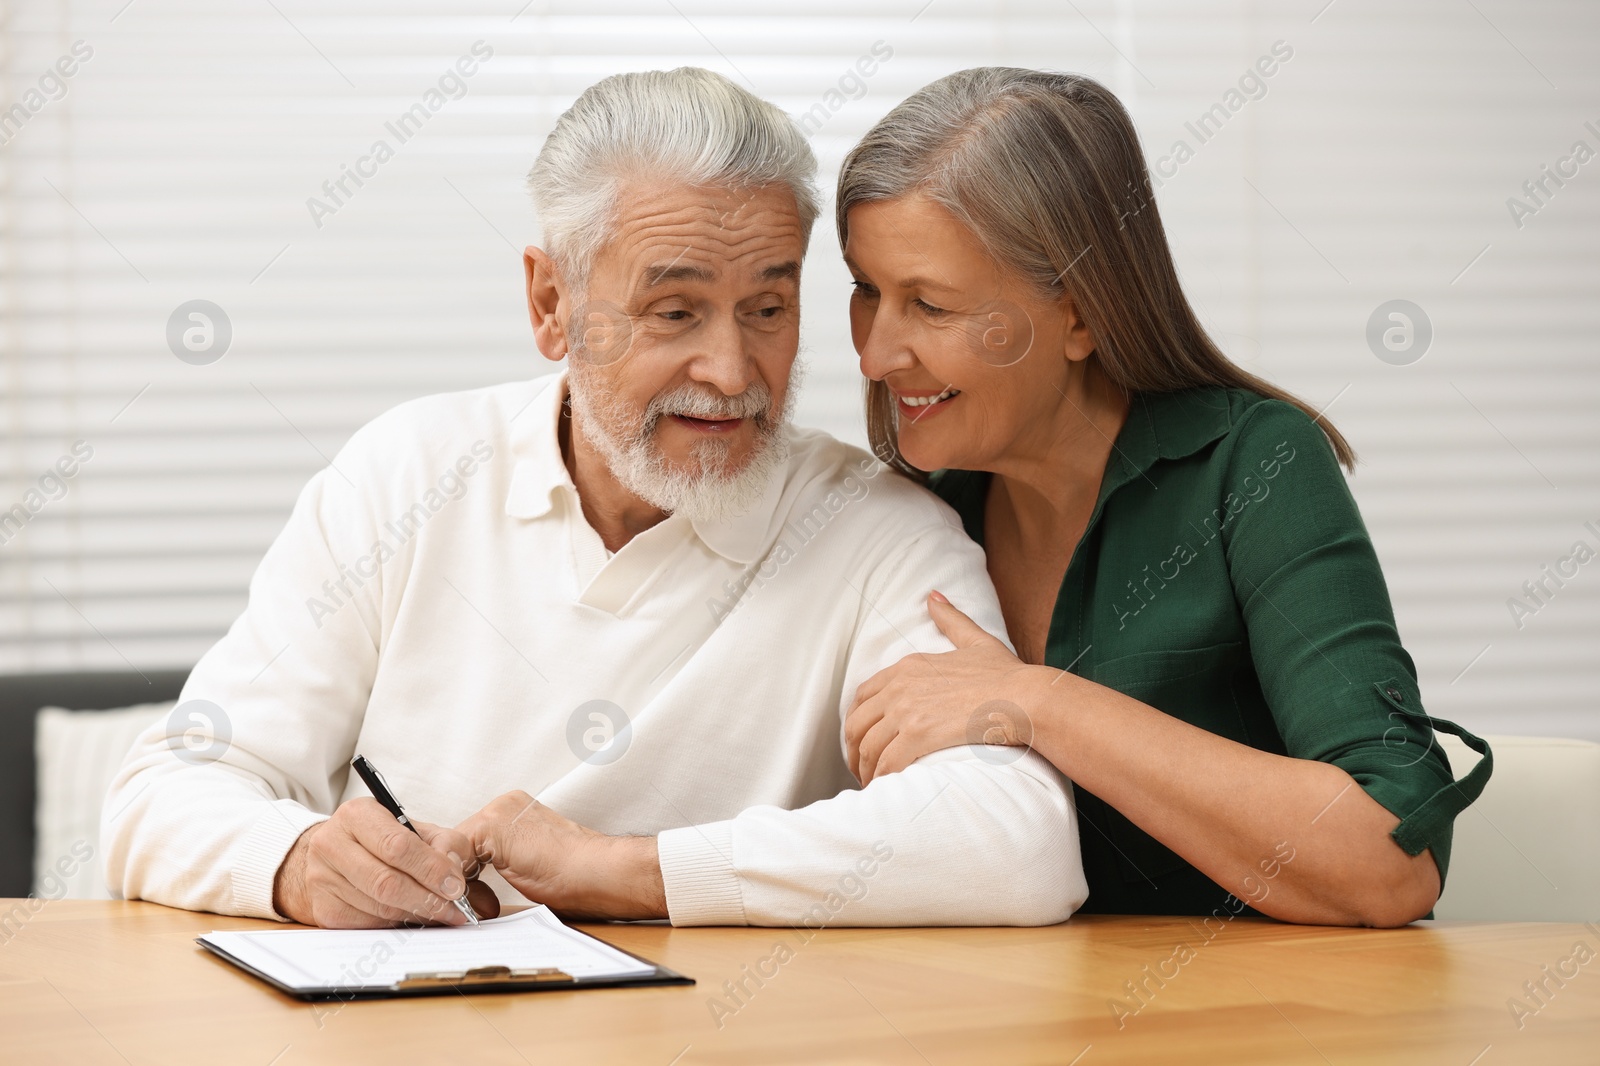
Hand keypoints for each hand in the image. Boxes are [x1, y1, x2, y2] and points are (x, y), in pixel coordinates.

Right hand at [272, 797, 492, 927]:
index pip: (397, 846)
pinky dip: (397, 924)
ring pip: (378, 906)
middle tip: (455, 909)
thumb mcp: (416, 829)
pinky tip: (414, 918)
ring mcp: (322, 878)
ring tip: (442, 914)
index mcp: (358, 814)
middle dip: (427, 898)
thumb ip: (446, 845)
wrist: (336, 853)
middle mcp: (331, 843)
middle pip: (386, 881)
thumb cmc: (383, 840)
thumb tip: (462, 877)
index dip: (431, 869)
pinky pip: (367, 924)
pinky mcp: (323, 909)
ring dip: (416, 915)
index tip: (456, 886)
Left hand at [457, 791, 665, 920]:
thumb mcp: (529, 867)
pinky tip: (465, 898)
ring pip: (452, 848)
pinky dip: (455, 879)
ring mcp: (498, 812)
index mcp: (514, 812)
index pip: (467, 842)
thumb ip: (500, 866)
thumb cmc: (579, 879)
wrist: (604, 873)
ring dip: (454, 879)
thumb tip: (468, 889)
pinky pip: (455, 854)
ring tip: (463, 904)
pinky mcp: (494, 826)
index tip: (460, 897)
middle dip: (453, 875)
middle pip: (456, 843)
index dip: (459, 872)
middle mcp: (504, 805)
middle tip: (457, 904)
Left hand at [846, 591, 1044, 784]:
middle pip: (857, 724)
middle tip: (862, 769)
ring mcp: (908, 710)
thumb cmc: (1007, 675)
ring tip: (874, 785)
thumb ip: (950, 619)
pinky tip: (887, 789)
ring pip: (868, 748)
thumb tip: (933, 596)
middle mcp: (901, 686)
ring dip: (866, 770)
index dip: (857, 721)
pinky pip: (887, 763)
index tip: (862, 739)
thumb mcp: (974, 640)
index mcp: (908, 667)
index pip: (863, 696)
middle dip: (853, 750)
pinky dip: (882, 780)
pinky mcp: (919, 735)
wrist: (1027, 697)